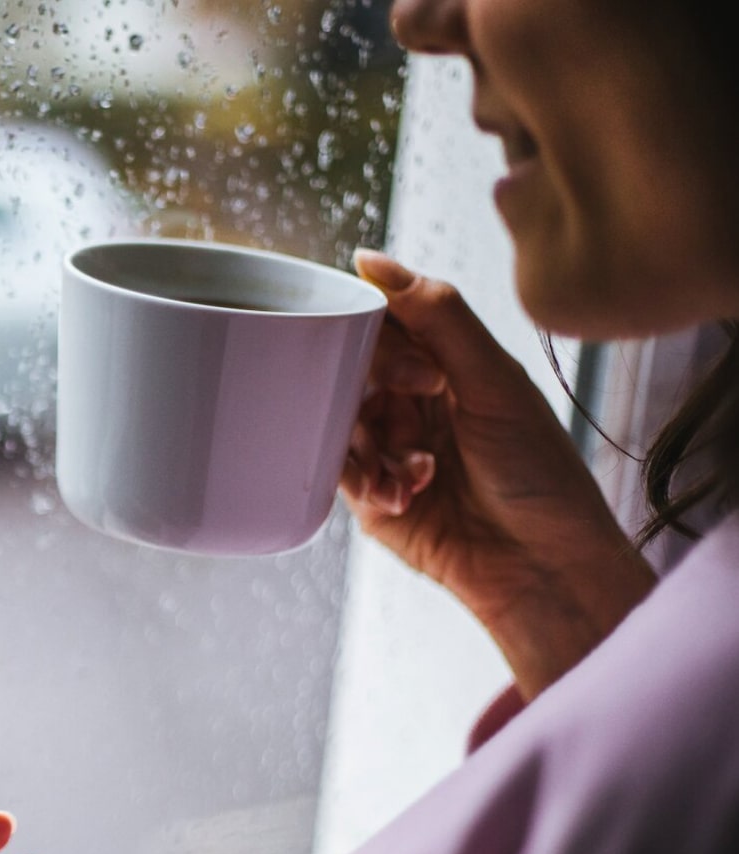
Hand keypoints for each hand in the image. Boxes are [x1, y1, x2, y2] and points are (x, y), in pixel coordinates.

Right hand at [341, 250, 656, 698]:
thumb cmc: (537, 474)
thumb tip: (370, 260)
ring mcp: (389, 452)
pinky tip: (409, 494)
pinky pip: (340, 474)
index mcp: (445, 367)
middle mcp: (411, 405)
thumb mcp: (494, 381)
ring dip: (368, 442)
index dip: (380, 336)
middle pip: (351, 372)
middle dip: (370, 391)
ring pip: (339, 424)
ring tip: (410, 468)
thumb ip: (438, 316)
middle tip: (410, 409)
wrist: (541, 566)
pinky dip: (369, 480)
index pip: (384, 325)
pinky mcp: (371, 501)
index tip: (412, 367)